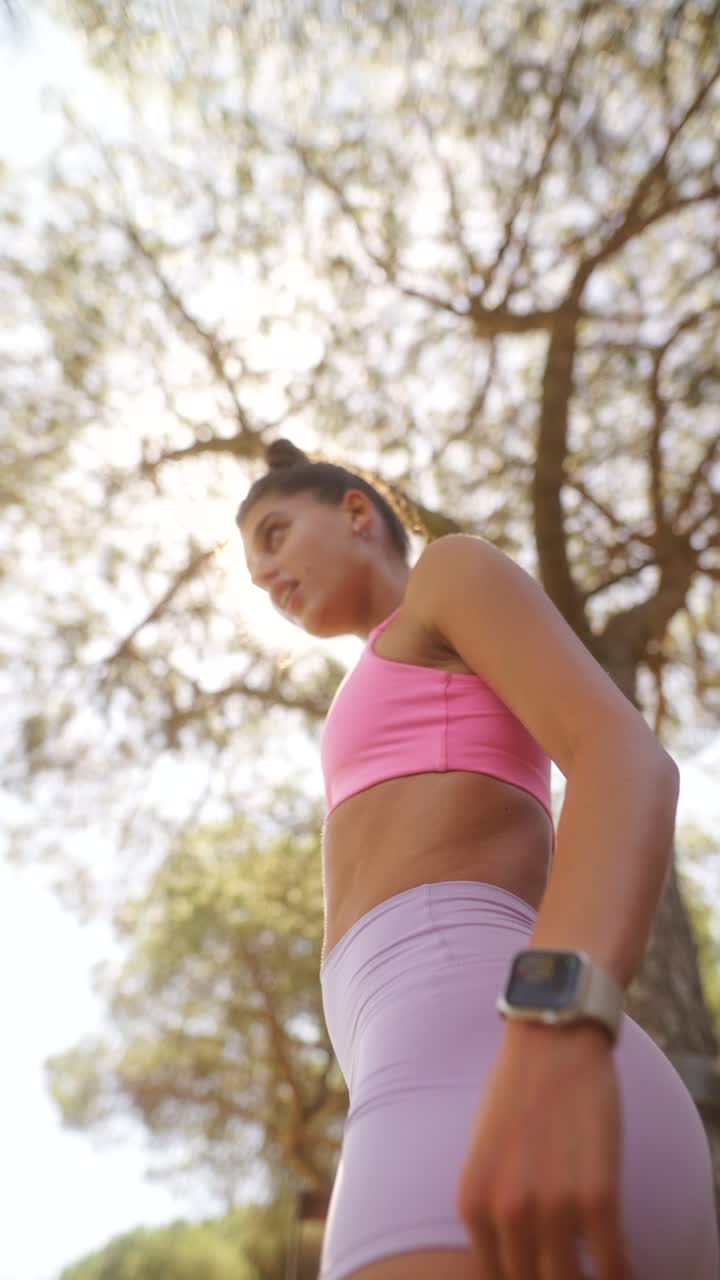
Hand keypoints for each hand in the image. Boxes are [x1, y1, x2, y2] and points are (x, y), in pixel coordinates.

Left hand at [456, 1021, 626, 1279]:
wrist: (554, 1038)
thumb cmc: (518, 1090)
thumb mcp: (483, 1152)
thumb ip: (491, 1205)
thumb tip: (510, 1251)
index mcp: (473, 1201)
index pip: (495, 1277)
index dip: (520, 1279)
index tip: (538, 1269)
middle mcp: (507, 1210)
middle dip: (549, 1278)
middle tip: (564, 1264)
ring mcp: (553, 1204)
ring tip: (590, 1268)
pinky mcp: (599, 1194)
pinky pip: (612, 1263)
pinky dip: (618, 1274)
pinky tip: (618, 1269)